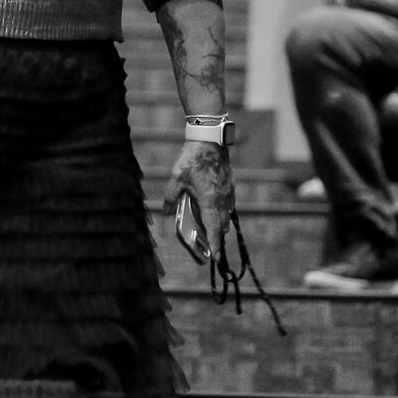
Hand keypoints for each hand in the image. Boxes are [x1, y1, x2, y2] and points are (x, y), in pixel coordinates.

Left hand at [162, 142, 235, 261]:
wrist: (211, 140)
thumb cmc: (193, 158)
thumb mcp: (177, 178)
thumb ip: (171, 197)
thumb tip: (165, 213)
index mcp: (210, 201)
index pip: (214, 228)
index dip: (215, 244)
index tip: (216, 257)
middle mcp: (223, 200)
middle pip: (222, 226)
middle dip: (215, 236)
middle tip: (206, 243)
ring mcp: (229, 193)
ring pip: (227, 216)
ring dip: (219, 224)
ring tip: (208, 227)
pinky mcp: (231, 187)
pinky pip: (229, 206)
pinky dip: (222, 212)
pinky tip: (212, 208)